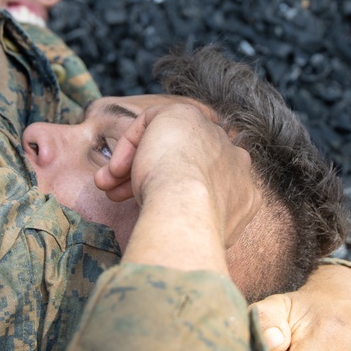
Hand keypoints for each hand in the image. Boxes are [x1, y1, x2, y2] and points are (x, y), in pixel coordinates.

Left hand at [96, 102, 258, 247]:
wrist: (187, 208)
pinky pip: (152, 122)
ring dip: (132, 167)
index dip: (172, 195)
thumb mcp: (204, 236)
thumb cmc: (190, 230)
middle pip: (185, 163)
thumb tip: (175, 230)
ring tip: (107, 189)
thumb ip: (198, 225)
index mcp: (244, 189)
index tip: (148, 209)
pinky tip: (117, 170)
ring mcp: (212, 135)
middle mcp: (234, 158)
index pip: (206, 184)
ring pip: (168, 145)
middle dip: (148, 179)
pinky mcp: (185, 115)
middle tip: (118, 198)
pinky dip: (130, 144)